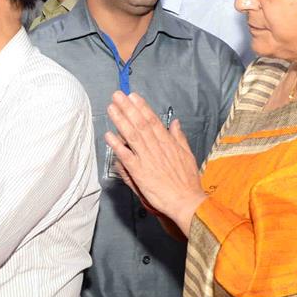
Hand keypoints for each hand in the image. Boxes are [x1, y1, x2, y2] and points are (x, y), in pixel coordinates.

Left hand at [105, 91, 207, 233]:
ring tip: (111, 108)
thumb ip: (179, 137)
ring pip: (132, 135)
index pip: (153, 120)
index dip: (141, 107)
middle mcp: (157, 147)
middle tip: (117, 95)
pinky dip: (117, 145)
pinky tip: (108, 135)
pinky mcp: (140, 172)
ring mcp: (147, 158)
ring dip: (120, 120)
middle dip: (128, 108)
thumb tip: (175, 123)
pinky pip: (126, 155)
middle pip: (140, 123)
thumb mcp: (188, 155)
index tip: (133, 96)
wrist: (186, 201)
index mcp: (168, 143)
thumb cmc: (187, 181)